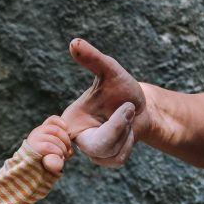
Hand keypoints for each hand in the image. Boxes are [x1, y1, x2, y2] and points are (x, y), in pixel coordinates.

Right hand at [26, 115, 72, 173]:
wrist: (31, 169)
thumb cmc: (46, 159)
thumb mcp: (54, 148)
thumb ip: (62, 142)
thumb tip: (70, 137)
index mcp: (42, 130)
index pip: (53, 119)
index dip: (62, 123)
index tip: (68, 131)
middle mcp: (37, 132)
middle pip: (57, 130)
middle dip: (67, 140)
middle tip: (69, 150)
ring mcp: (35, 138)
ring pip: (55, 140)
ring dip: (63, 149)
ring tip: (64, 156)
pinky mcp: (35, 147)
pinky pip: (50, 147)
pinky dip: (58, 153)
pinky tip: (60, 158)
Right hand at [62, 38, 147, 166]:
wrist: (143, 106)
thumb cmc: (123, 88)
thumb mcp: (110, 71)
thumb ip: (92, 59)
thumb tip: (74, 43)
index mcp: (70, 120)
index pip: (61, 137)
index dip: (65, 141)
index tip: (86, 131)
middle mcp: (78, 138)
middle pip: (96, 147)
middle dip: (117, 128)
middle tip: (128, 108)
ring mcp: (92, 152)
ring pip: (111, 153)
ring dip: (126, 132)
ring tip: (126, 115)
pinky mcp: (107, 161)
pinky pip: (119, 158)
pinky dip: (129, 143)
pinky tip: (128, 131)